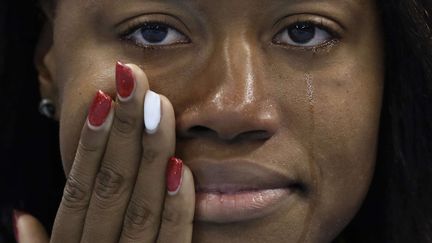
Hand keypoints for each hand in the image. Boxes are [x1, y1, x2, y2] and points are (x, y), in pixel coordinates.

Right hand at [14, 62, 194, 242]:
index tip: (104, 96)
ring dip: (151, 154)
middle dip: (123, 129)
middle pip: (110, 185)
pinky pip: (173, 241)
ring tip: (159, 106)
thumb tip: (20, 216)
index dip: (90, 142)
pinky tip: (180, 167)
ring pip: (141, 206)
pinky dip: (176, 207)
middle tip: (136, 80)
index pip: (79, 187)